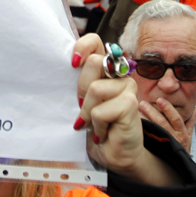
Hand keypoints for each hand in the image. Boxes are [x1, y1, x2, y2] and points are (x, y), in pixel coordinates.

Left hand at [72, 35, 147, 180]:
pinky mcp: (130, 103)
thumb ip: (77, 84)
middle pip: (94, 63)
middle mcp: (117, 74)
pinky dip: (96, 125)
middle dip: (81, 88)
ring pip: (95, 88)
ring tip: (93, 123)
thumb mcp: (80, 102)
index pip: (94, 41)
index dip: (82, 47)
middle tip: (82, 107)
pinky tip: (103, 133)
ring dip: (87, 112)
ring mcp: (127, 86)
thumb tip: (65, 68)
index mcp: (103, 69)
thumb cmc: (95, 127)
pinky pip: (100, 110)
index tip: (73, 64)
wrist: (113, 154)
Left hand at [139, 99, 195, 152]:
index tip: (159, 100)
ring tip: (136, 111)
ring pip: (154, 130)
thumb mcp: (189, 135)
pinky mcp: (156, 148)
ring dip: (145, 120)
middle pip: (162, 123)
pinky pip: (148, 138)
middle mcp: (173, 138)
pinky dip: (143, 130)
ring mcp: (164, 143)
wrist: (179, 165)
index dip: (168, 109)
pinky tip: (136, 124)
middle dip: (152, 112)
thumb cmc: (182, 147)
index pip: (176, 119)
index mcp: (182, 133)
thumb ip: (191, 121)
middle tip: (142, 103)